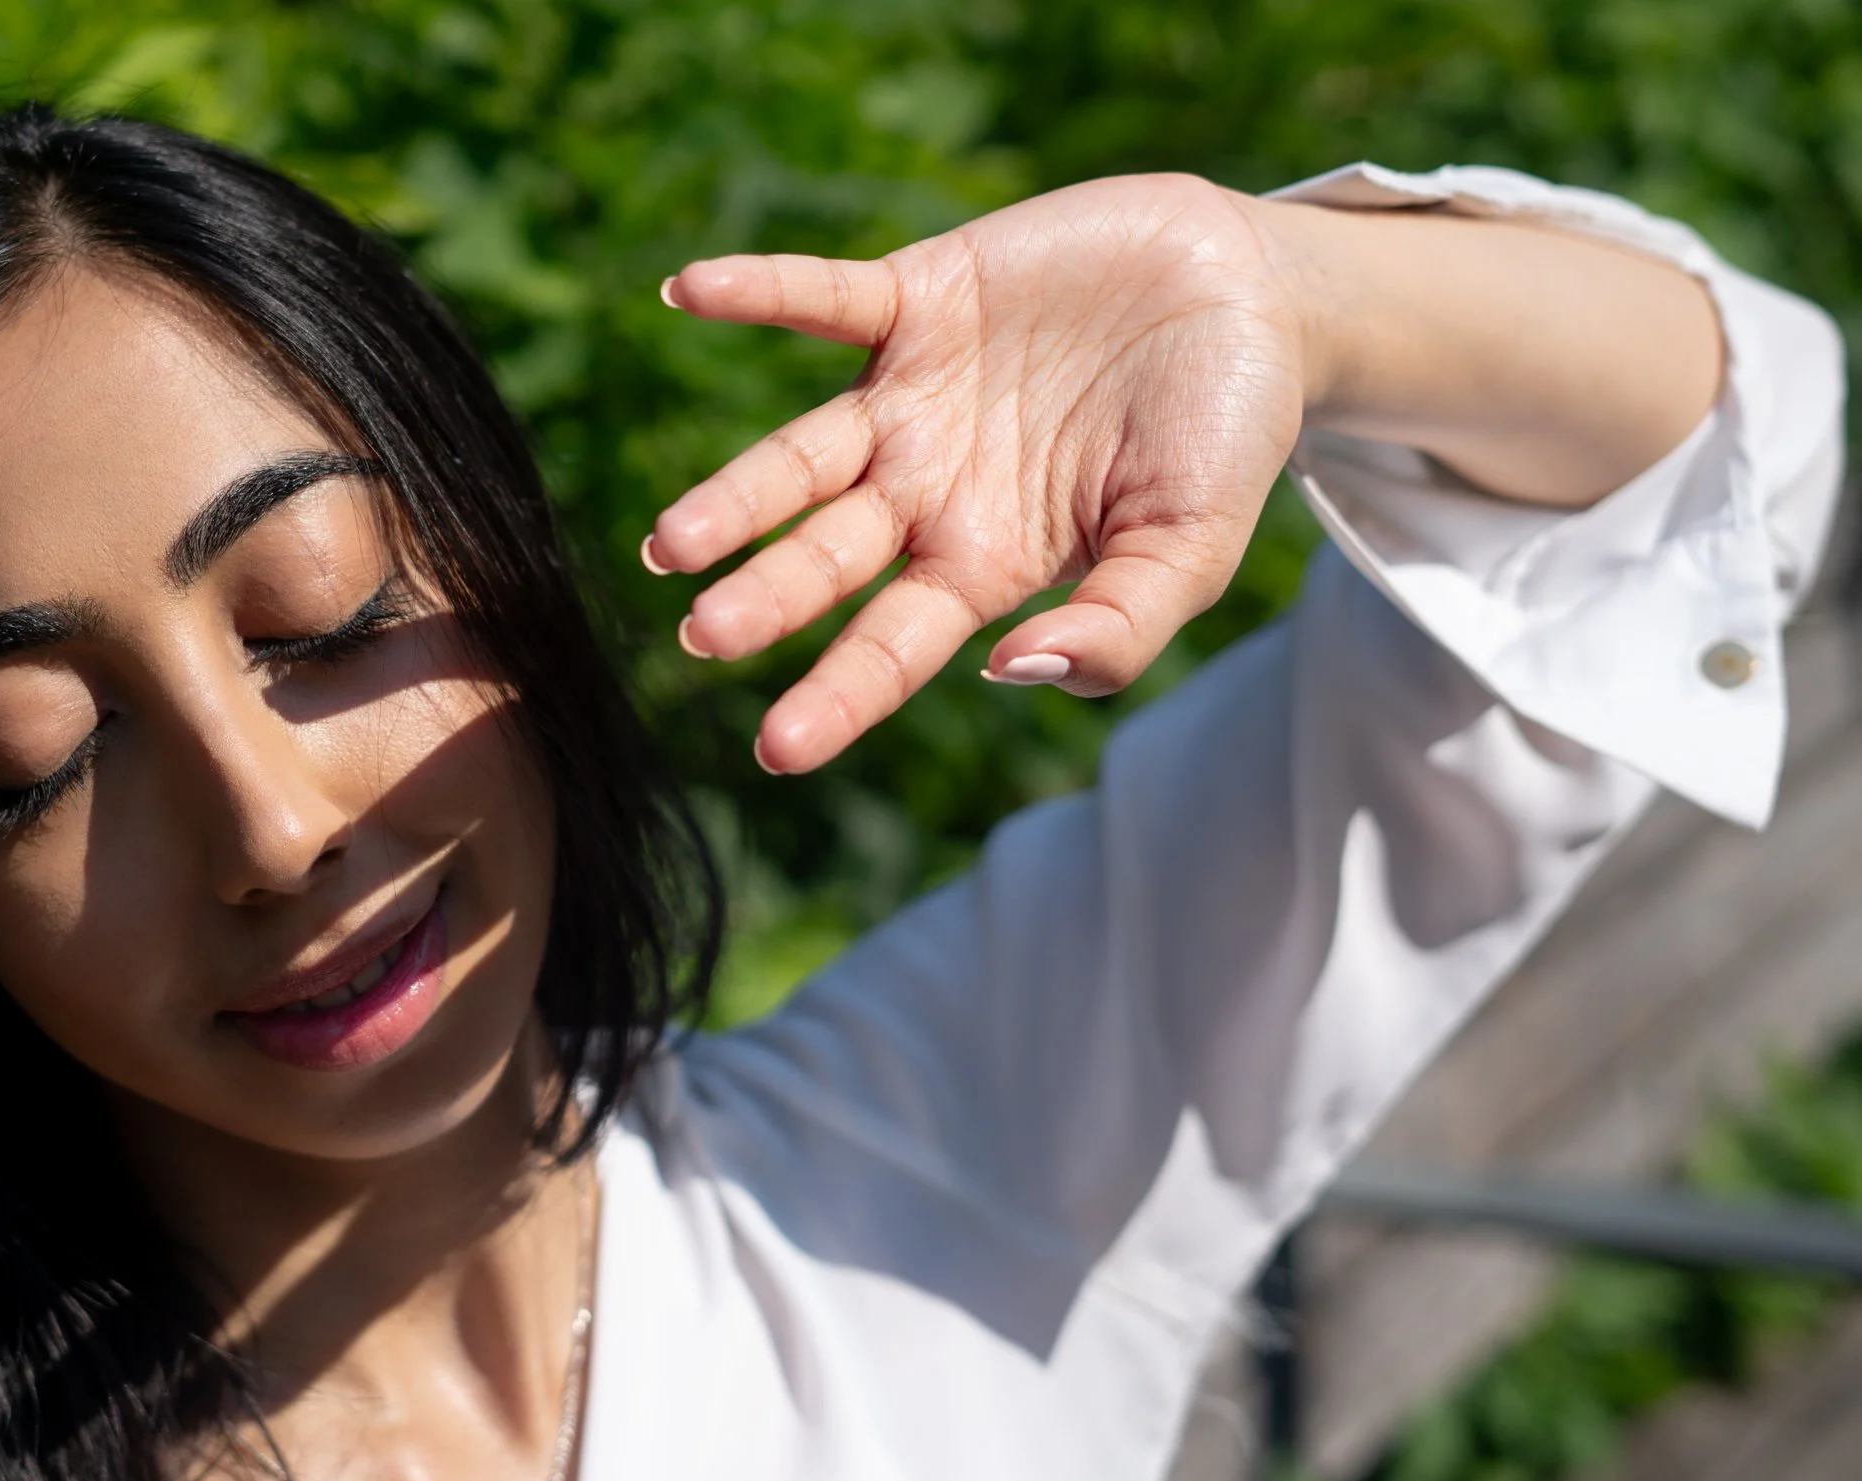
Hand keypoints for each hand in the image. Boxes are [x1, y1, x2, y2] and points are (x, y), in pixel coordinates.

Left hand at [648, 174, 1308, 774]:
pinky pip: (823, 296)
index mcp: (981, 562)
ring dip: (737, 493)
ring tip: (671, 540)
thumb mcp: (1192, 549)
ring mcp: (911, 396)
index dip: (837, 696)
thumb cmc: (1224, 437)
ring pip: (801, 454)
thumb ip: (1119, 625)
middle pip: (825, 555)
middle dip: (765, 595)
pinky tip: (689, 289)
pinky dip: (760, 290)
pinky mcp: (919, 298)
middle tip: (702, 635)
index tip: (776, 750)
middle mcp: (924, 489)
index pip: (891, 645)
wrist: (1250, 294)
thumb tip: (1012, 671)